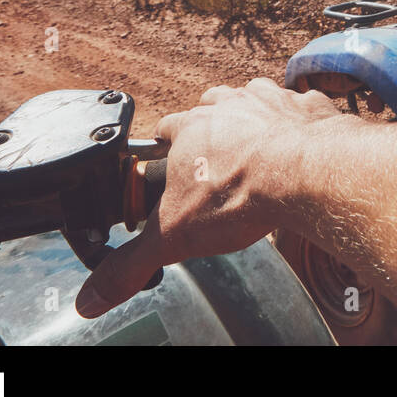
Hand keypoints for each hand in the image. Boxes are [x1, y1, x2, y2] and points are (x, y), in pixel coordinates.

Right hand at [74, 78, 340, 318]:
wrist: (306, 173)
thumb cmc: (239, 196)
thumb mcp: (172, 237)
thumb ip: (131, 264)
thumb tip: (90, 298)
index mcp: (192, 128)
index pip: (166, 128)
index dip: (165, 146)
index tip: (167, 162)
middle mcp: (230, 104)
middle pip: (211, 106)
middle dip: (211, 126)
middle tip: (217, 157)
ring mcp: (272, 99)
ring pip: (253, 98)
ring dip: (253, 116)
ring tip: (257, 146)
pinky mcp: (307, 105)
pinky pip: (299, 105)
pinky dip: (298, 120)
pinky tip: (300, 141)